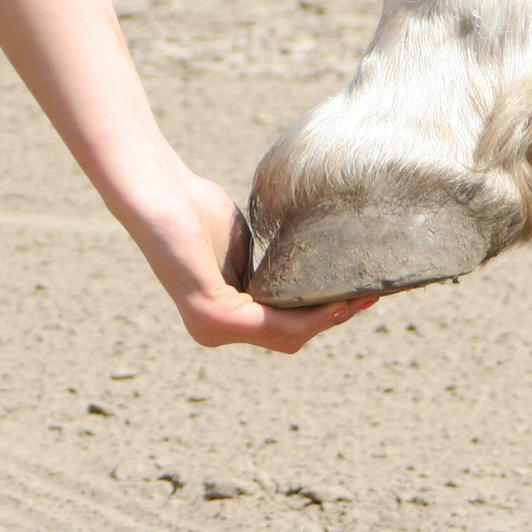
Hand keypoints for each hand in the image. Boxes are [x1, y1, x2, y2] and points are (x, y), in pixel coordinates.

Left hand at [114, 164, 375, 353]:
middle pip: (290, 338)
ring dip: (329, 319)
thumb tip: (305, 275)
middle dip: (333, 318)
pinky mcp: (212, 315)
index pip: (283, 328)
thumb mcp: (246, 252)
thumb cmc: (195, 210)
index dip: (322, 316)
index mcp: (224, 317)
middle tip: (370, 295)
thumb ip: (270, 272)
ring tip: (363, 298)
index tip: (358, 294)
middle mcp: (215, 332)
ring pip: (287, 335)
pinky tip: (336, 302)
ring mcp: (212, 329)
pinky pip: (273, 324)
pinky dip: (309, 316)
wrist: (160, 193)